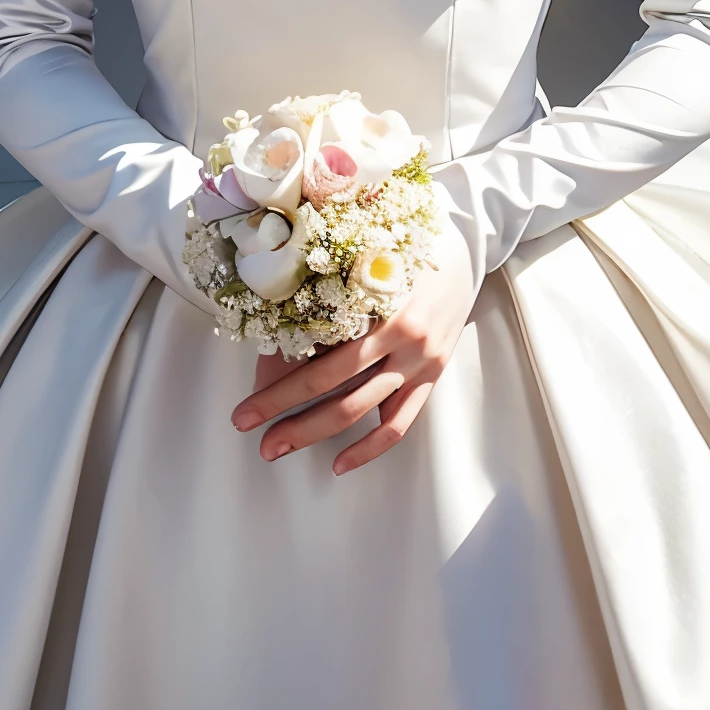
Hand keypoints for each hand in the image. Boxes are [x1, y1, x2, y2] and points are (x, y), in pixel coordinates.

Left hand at [231, 221, 475, 475]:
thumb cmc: (406, 245)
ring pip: (362, 409)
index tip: (244, 407)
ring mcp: (420, 360)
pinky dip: (369, 448)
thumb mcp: (366, 258)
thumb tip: (274, 340)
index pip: (322, 358)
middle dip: (286, 412)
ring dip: (315, 433)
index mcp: (383, 304)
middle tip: (247, 427)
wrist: (465, 247)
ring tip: (276, 446)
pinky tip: (340, 463)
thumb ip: (329, 294)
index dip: (278, 386)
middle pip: (334, 387)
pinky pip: (400, 423)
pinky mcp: (432, 375)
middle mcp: (404, 337)